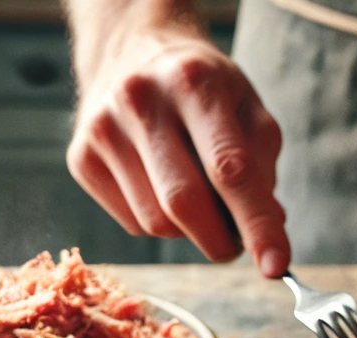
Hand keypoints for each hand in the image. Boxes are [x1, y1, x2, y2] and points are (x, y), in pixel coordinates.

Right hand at [66, 18, 288, 275]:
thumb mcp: (247, 108)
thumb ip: (263, 169)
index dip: (256, 224)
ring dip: (188, 231)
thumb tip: (267, 233)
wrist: (131, 51)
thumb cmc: (202, 90)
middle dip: (220, 241)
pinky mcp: (80, 158)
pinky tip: (159, 188)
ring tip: (197, 200)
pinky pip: (133, 224)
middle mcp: (141, 100)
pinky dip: (157, 223)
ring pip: (156, 224)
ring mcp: (103, 129)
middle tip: (235, 244)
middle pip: (185, 204)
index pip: (230, 168)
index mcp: (194, 81)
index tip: (275, 266)